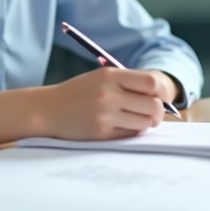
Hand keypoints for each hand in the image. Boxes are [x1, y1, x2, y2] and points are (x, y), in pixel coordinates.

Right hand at [34, 68, 168, 140]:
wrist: (48, 109)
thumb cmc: (78, 93)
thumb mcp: (101, 78)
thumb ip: (128, 83)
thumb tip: (160, 96)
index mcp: (111, 75)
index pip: (151, 82)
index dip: (161, 92)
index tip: (160, 97)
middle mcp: (109, 94)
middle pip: (152, 105)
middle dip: (157, 112)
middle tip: (152, 114)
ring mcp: (105, 114)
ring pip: (144, 123)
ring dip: (144, 123)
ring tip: (133, 120)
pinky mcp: (101, 133)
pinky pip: (129, 135)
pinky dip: (130, 132)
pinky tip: (120, 126)